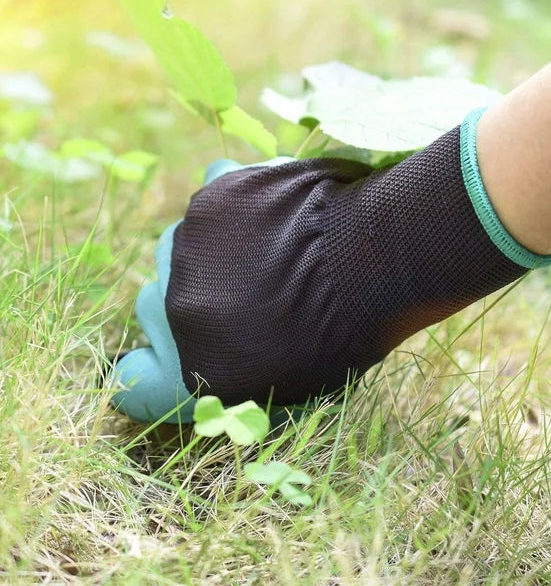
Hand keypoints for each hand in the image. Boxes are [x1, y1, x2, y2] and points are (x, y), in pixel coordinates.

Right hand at [108, 111, 550, 423]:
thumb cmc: (347, 331)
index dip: (154, 366)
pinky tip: (277, 210)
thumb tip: (206, 353)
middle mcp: (174, 313)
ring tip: (273, 245)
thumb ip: (230, 370)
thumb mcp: (286, 381)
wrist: (375, 264)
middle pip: (160, 300)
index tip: (168, 354)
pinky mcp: (210, 202)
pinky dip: (239, 205)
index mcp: (195, 373)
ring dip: (218, 248)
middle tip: (246, 285)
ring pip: (185, 247)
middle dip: (196, 295)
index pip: (138, 385)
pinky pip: (213, 202)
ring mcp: (186, 251)